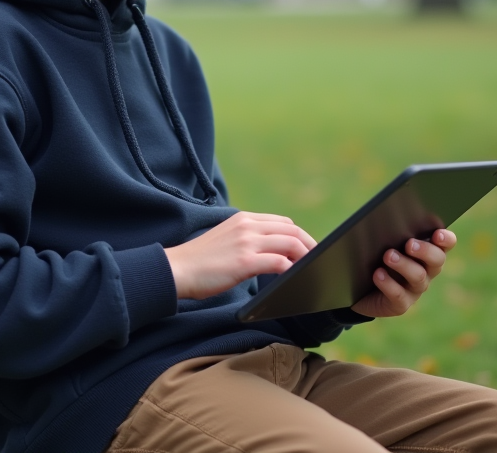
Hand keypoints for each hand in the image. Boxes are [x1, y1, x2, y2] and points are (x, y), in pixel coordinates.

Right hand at [164, 212, 315, 299]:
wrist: (177, 269)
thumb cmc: (199, 261)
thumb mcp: (226, 239)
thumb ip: (246, 239)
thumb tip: (270, 252)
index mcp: (243, 219)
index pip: (282, 222)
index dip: (300, 235)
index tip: (309, 249)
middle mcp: (247, 226)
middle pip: (291, 230)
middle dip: (310, 245)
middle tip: (319, 260)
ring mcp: (247, 242)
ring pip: (290, 243)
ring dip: (305, 257)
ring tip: (311, 270)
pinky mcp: (245, 261)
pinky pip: (279, 262)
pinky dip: (292, 269)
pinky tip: (295, 278)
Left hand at [351, 229, 455, 317]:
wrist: (359, 289)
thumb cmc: (374, 257)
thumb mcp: (382, 242)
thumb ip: (390, 232)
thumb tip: (389, 219)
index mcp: (426, 252)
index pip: (445, 244)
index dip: (446, 239)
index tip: (437, 234)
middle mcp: (426, 270)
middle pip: (437, 260)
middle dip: (425, 251)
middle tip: (409, 244)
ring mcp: (415, 289)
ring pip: (418, 277)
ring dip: (404, 265)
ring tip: (388, 255)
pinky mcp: (401, 304)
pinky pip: (399, 295)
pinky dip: (388, 283)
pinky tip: (378, 274)